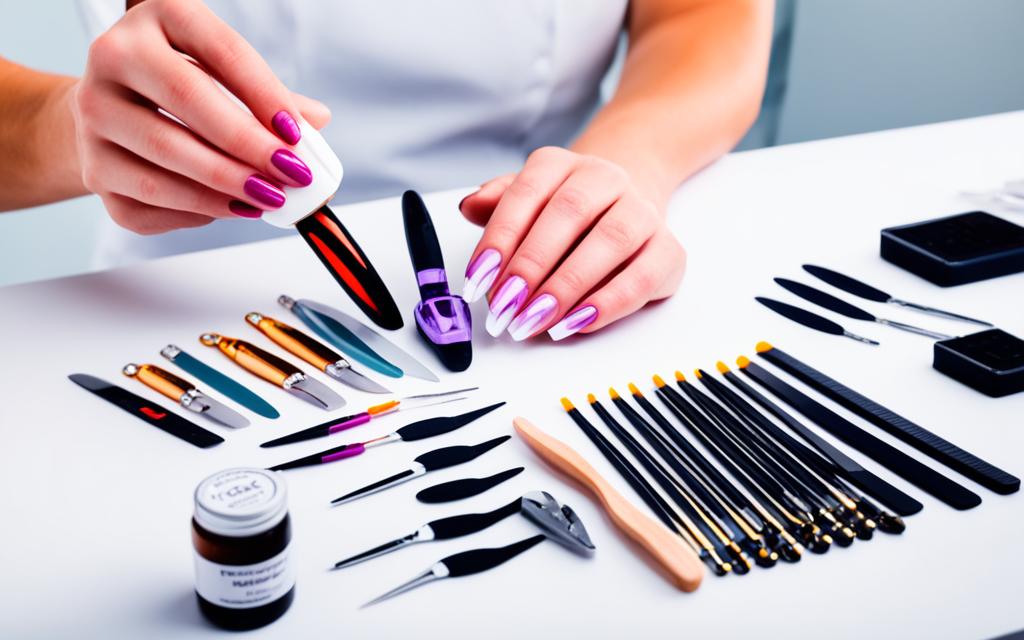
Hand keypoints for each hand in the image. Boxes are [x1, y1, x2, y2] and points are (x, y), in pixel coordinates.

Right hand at [71, 0, 329, 233]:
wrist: (111, 108)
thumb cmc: (179, 85)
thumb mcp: (222, 72)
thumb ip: (268, 96)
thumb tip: (317, 121)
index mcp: (159, 16)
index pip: (221, 52)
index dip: (264, 95)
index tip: (297, 134)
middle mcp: (114, 56)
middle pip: (188, 100)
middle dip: (248, 145)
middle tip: (290, 174)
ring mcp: (95, 114)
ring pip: (166, 159)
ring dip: (227, 187)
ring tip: (270, 198)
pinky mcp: (93, 169)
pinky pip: (150, 202)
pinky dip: (198, 213)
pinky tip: (231, 209)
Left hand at [459, 147, 685, 340]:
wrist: (625, 203)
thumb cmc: (565, 214)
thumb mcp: (525, 203)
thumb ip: (496, 206)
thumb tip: (469, 206)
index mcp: (562, 164)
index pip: (526, 194)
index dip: (499, 238)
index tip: (477, 279)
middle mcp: (606, 178)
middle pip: (569, 214)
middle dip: (532, 265)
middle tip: (506, 306)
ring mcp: (642, 211)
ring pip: (610, 242)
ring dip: (569, 285)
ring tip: (537, 320)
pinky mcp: (669, 249)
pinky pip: (643, 276)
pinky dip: (609, 302)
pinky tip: (578, 322)